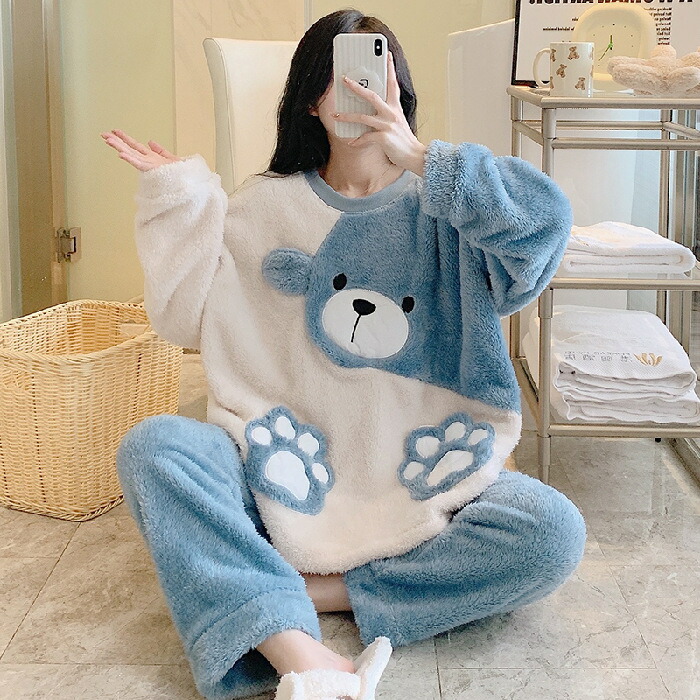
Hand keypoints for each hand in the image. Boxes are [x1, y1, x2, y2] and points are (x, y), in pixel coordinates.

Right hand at [101, 129, 181, 171]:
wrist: (189, 184)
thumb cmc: (182, 175)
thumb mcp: (171, 158)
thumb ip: (160, 150)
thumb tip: (150, 141)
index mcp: (152, 158)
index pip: (136, 146)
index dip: (125, 138)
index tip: (115, 131)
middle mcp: (148, 161)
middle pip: (130, 148)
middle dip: (117, 141)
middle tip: (103, 134)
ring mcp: (149, 166)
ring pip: (131, 155)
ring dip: (119, 147)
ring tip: (108, 140)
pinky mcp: (152, 170)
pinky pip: (140, 164)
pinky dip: (131, 159)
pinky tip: (121, 154)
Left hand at [334, 52, 425, 175]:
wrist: (414, 156)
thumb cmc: (404, 140)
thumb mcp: (397, 122)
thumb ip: (387, 113)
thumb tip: (370, 109)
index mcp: (395, 107)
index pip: (393, 84)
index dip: (389, 69)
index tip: (386, 54)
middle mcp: (392, 113)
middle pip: (371, 96)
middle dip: (356, 87)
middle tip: (344, 80)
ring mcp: (388, 125)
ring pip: (363, 117)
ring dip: (347, 117)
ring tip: (335, 116)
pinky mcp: (384, 138)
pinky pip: (365, 137)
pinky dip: (357, 140)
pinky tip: (351, 142)